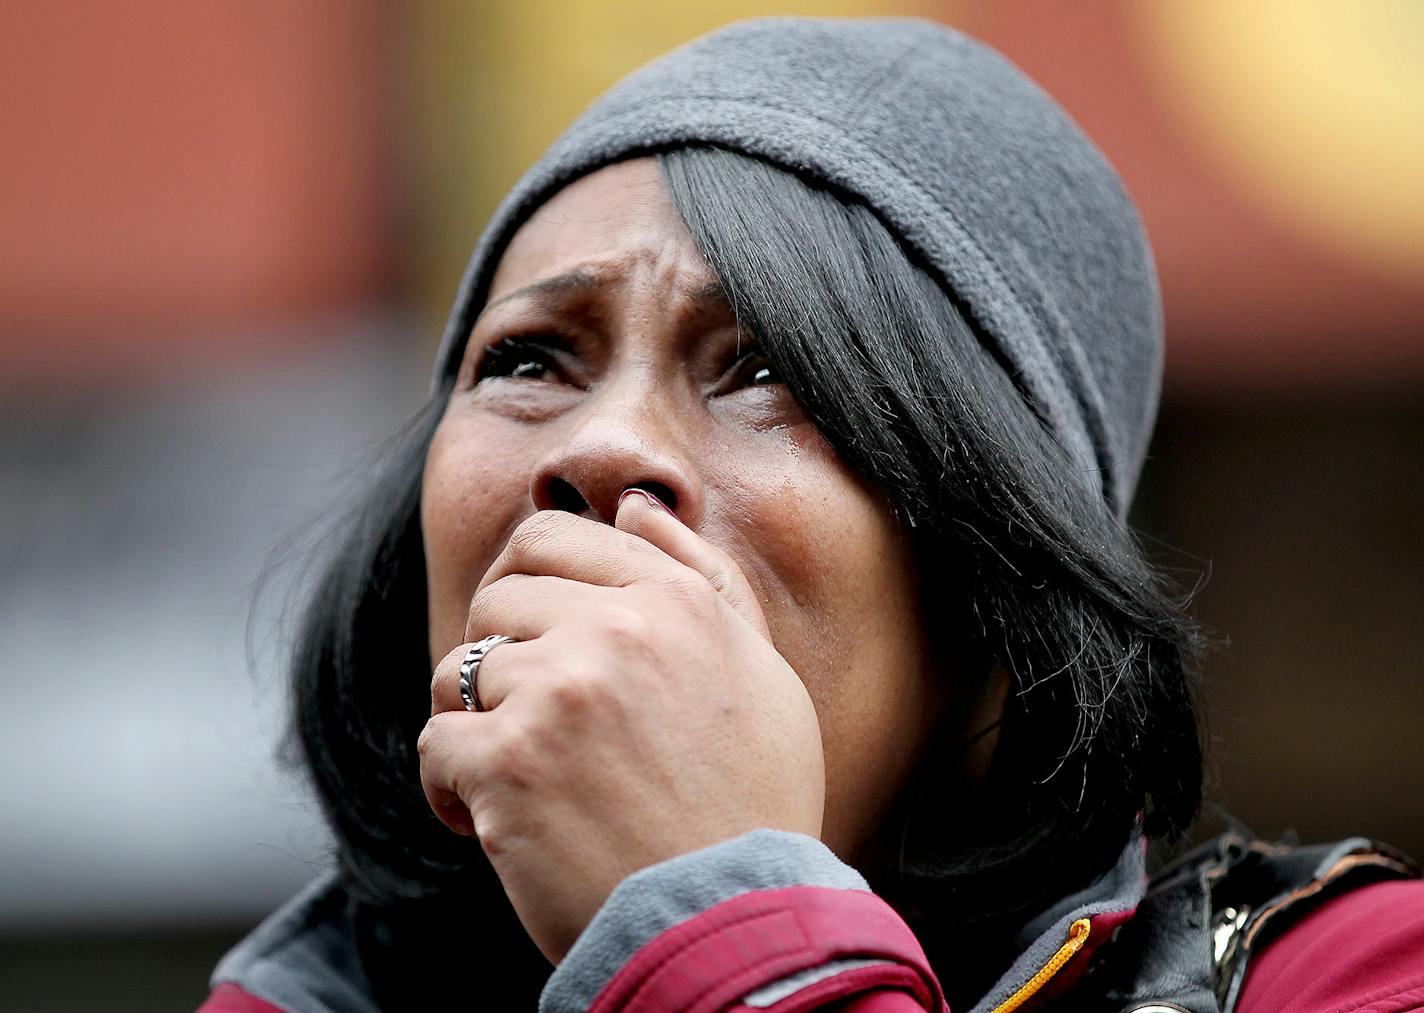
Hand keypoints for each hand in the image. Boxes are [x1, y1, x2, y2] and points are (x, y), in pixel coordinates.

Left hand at [417, 491, 825, 962]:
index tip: (533, 640)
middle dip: (499, 654)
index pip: (552, 538)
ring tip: (517, 776)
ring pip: (456, 672)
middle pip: (496, 599)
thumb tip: (634, 506)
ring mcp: (557, 693)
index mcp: (673, 600)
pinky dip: (449, 788)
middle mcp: (614, 630)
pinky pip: (434, 743)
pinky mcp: (508, 764)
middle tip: (527, 716)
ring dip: (475, 725)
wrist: (734, 923)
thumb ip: (703, 576)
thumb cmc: (753, 800)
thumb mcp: (762, 670)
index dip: (525, 586)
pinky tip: (490, 822)